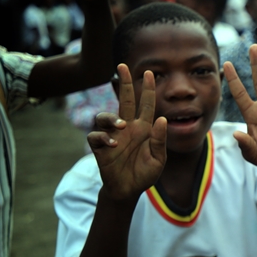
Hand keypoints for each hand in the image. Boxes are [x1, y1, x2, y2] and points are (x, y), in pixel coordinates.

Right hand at [87, 65, 166, 202]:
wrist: (129, 190)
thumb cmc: (144, 173)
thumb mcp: (158, 159)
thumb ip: (159, 140)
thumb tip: (161, 119)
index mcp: (143, 128)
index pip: (146, 105)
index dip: (147, 89)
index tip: (149, 73)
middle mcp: (127, 128)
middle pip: (123, 100)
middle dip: (124, 83)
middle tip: (122, 66)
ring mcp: (112, 136)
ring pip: (104, 116)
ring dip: (111, 118)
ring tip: (121, 126)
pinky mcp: (100, 147)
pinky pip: (96, 136)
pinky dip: (103, 137)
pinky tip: (113, 145)